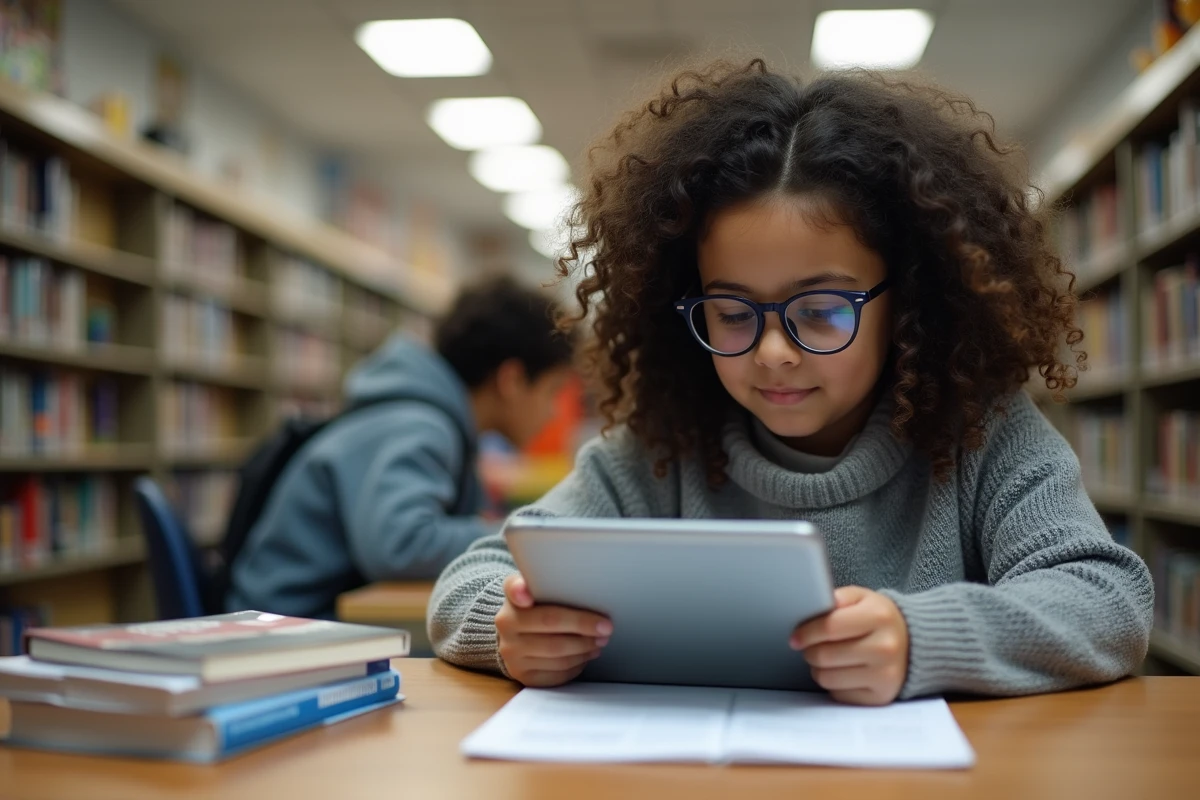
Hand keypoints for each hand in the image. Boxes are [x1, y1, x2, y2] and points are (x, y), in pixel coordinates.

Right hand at [494, 573, 612, 686]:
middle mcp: (506, 628)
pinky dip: (577, 665)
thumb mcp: (535, 589)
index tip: (527, 596)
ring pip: (556, 655)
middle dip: (583, 627)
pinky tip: (586, 655)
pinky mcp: (523, 675)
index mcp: (510, 601)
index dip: (520, 593)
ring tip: (600, 641)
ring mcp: (512, 655)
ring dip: (584, 649)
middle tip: (606, 628)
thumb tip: (567, 582)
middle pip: (549, 625)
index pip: (516, 592)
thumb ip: (543, 581)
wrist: (517, 635)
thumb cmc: (537, 609)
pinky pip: (556, 674)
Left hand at [790, 586, 908, 704]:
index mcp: (879, 616)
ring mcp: (885, 676)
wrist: (914, 644)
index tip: (796, 637)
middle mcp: (885, 648)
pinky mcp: (880, 697)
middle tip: (812, 646)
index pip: (829, 628)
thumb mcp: (862, 598)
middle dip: (810, 651)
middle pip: (824, 656)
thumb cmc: (878, 619)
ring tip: (828, 658)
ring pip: (827, 678)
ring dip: (819, 669)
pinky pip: (838, 694)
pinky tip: (844, 672)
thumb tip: (813, 605)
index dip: (806, 633)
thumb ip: (837, 598)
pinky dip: (834, 684)